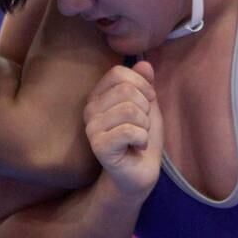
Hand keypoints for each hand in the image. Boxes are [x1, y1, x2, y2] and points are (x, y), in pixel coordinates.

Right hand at [83, 61, 162, 199]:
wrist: (139, 174)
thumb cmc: (141, 138)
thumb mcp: (147, 106)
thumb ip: (145, 84)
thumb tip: (144, 63)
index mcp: (98, 95)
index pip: (119, 73)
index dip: (141, 85)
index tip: (148, 103)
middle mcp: (90, 109)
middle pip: (126, 90)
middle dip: (145, 108)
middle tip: (141, 126)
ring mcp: (92, 128)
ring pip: (129, 110)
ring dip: (144, 125)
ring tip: (138, 137)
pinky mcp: (99, 146)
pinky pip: (129, 130)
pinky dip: (142, 139)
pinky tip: (137, 148)